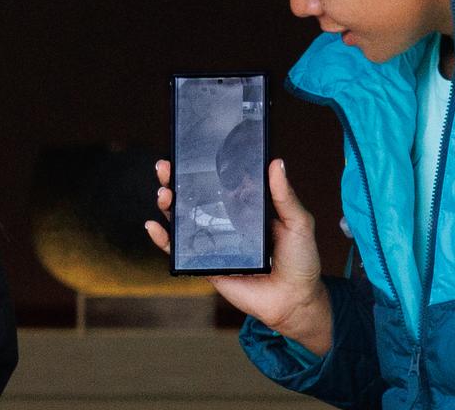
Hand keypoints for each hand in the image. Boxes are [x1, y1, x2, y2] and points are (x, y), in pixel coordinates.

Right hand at [145, 158, 330, 355]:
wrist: (295, 301)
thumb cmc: (301, 261)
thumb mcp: (298, 223)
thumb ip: (285, 196)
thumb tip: (276, 162)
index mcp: (245, 207)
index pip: (218, 181)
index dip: (201, 167)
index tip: (187, 152)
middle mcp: (225, 221)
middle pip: (193, 196)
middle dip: (175, 180)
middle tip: (165, 167)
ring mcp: (213, 242)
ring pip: (182, 219)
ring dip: (167, 204)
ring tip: (164, 193)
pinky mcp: (205, 264)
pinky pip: (179, 250)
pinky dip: (163, 240)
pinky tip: (153, 226)